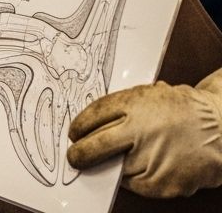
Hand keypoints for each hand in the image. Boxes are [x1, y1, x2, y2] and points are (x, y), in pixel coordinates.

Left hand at [67, 68, 221, 197]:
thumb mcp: (147, 95)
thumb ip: (118, 109)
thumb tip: (87, 127)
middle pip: (94, 148)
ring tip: (129, 157)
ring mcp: (152, 160)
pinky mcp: (163, 183)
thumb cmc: (181, 110)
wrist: (221, 128)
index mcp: (134, 105)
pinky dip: (135, 179)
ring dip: (113, 166)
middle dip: (80, 155)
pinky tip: (147, 166)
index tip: (73, 134)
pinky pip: (136, 185)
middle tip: (75, 157)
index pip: (91, 118)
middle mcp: (140, 132)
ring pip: (115, 169)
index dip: (78, 128)